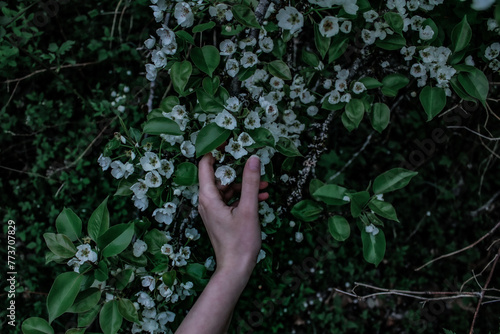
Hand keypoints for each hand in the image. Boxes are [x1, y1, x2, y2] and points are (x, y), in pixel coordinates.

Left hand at [198, 154, 267, 274]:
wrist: (236, 268)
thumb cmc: (240, 242)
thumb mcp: (248, 209)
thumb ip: (251, 182)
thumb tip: (253, 158)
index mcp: (208, 197)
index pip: (206, 164)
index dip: (215, 149)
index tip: (229, 140)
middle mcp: (207, 201)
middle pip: (219, 175)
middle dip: (237, 168)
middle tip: (251, 159)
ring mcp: (213, 210)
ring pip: (228, 188)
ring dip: (245, 185)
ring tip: (265, 185)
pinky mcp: (220, 217)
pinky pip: (231, 200)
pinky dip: (244, 197)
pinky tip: (261, 197)